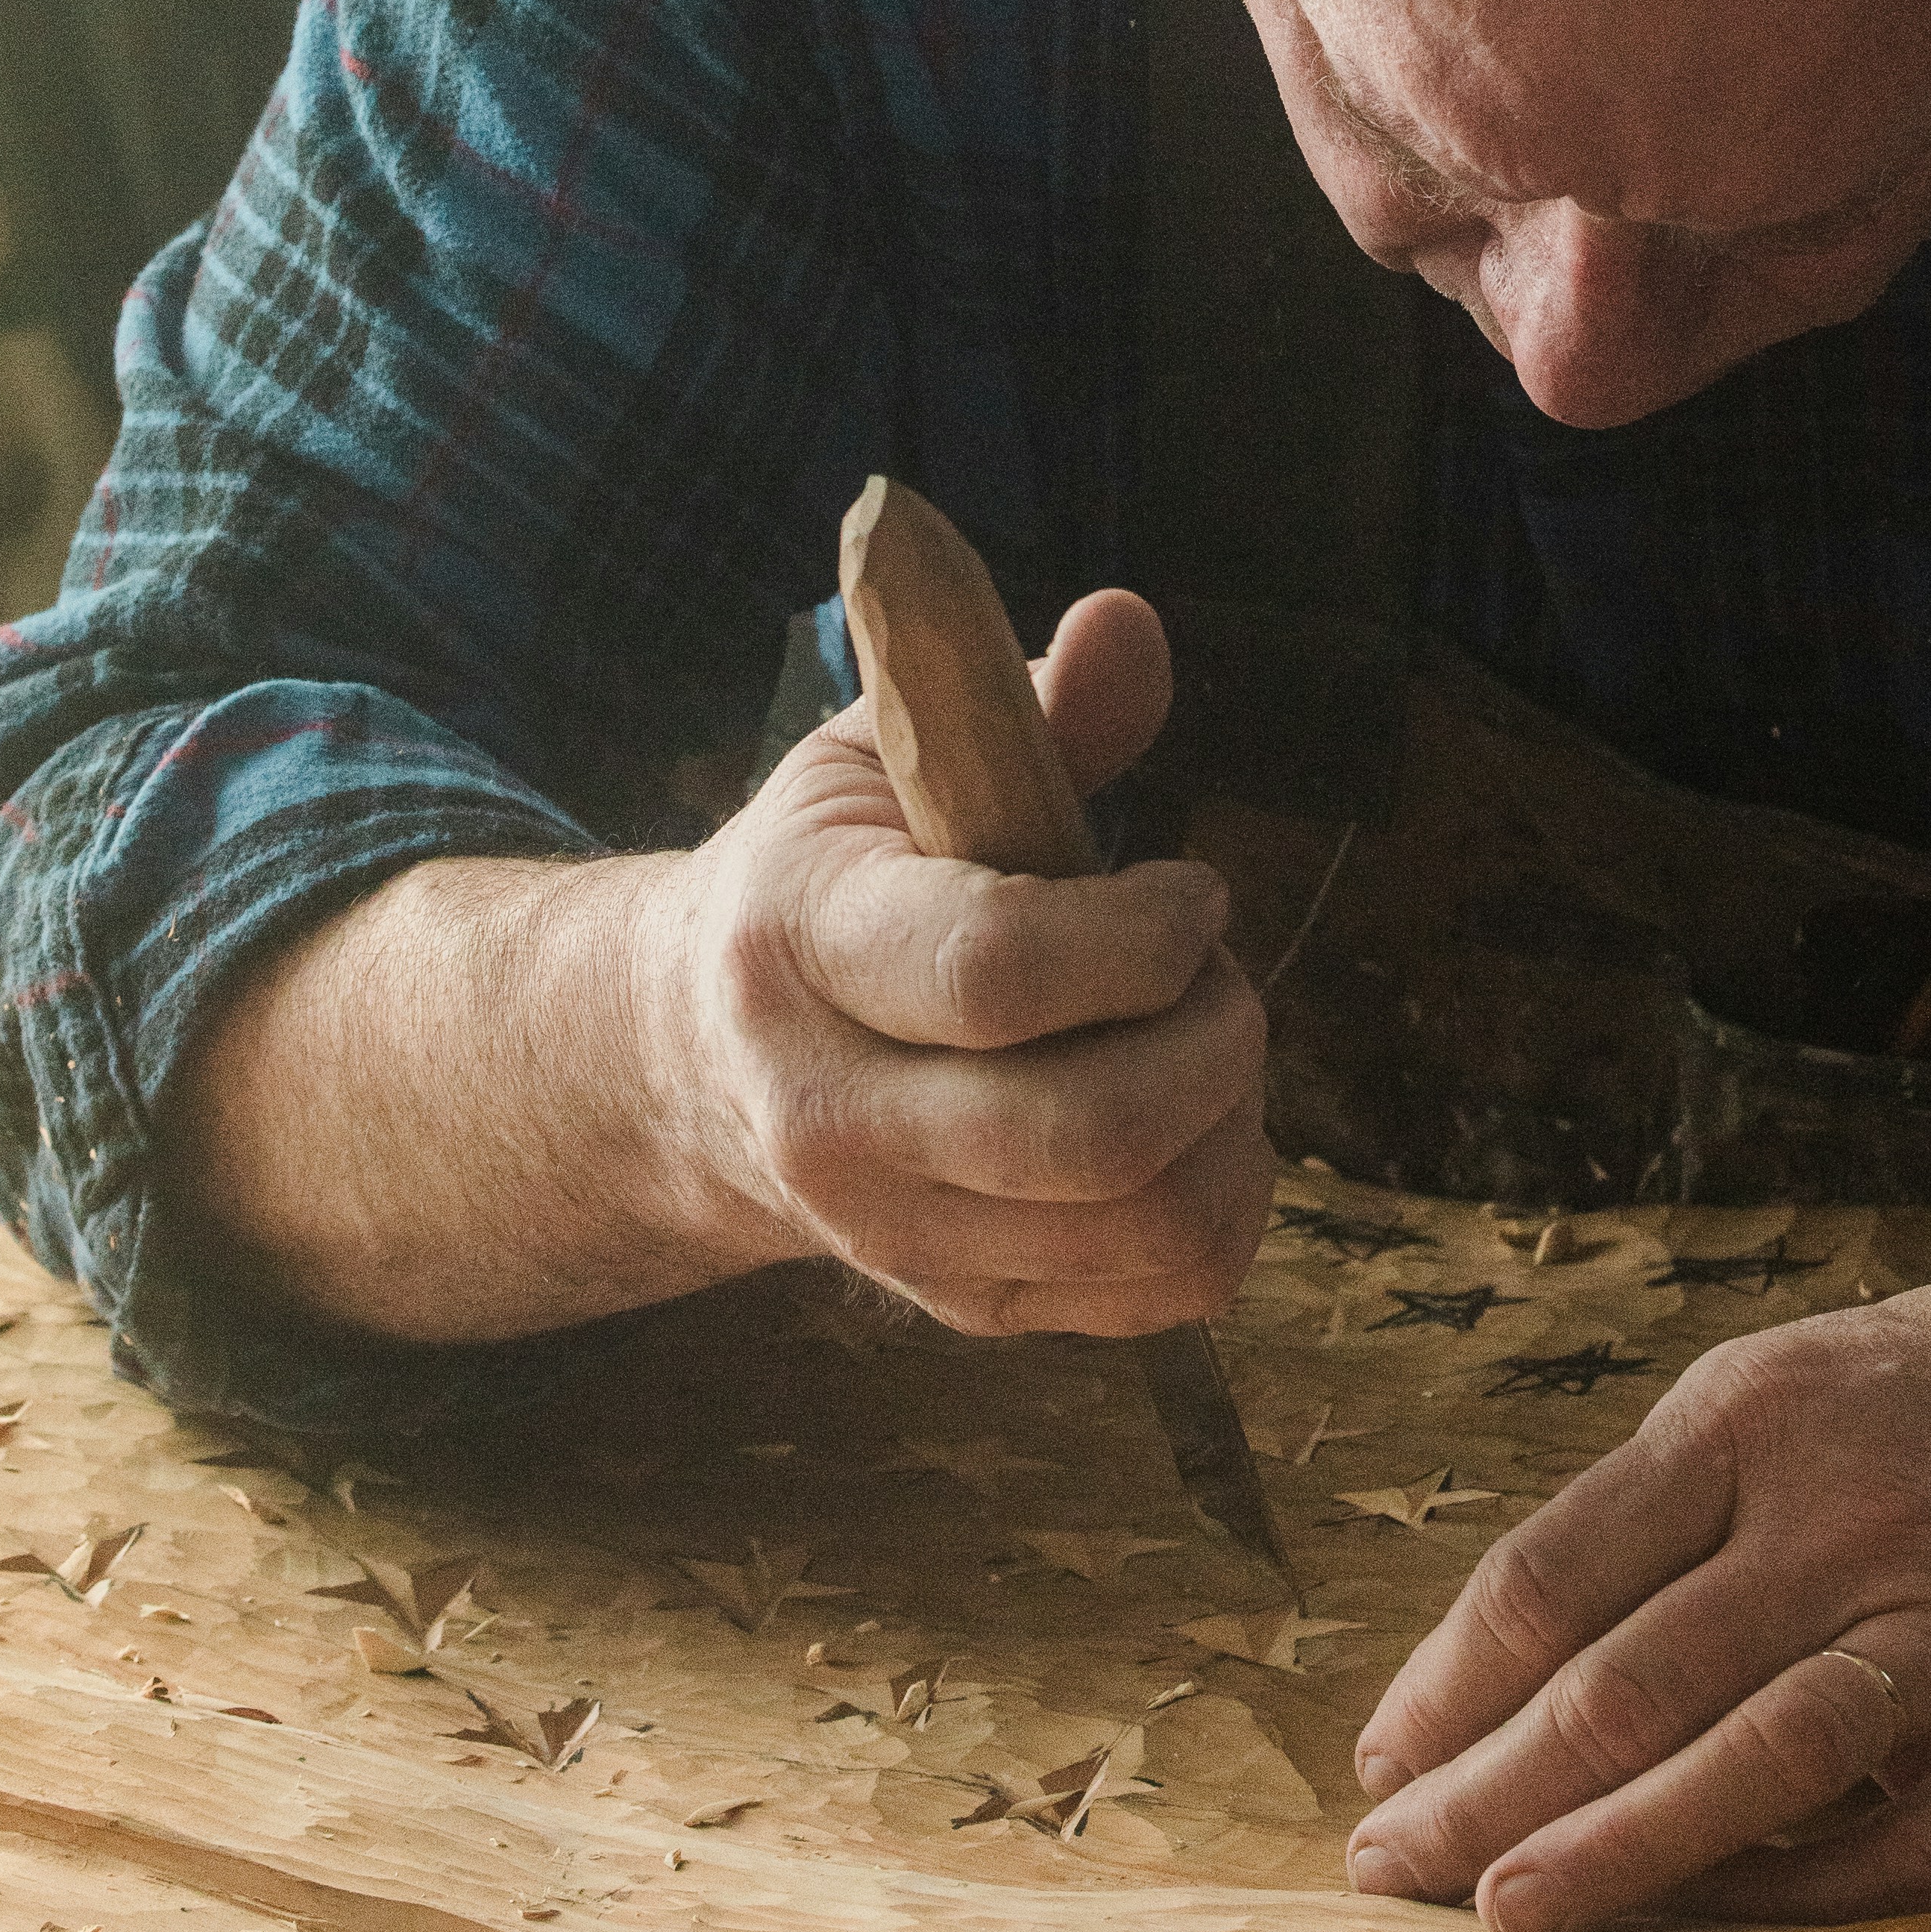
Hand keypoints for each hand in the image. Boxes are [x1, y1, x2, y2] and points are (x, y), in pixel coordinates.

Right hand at [656, 586, 1271, 1342]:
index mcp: (804, 946)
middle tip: (1209, 971)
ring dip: (1234, 1122)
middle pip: (1090, 1132)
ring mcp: (895, 1235)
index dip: (1143, 930)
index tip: (1188, 890)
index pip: (994, 971)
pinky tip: (1190, 1122)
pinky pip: (1163, 1290)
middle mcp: (832, 1118)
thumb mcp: (883, 754)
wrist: (696, 1058)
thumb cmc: (830, 875)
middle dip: (1215, 1035)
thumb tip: (1128, 625)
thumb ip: (1020, 699)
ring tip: (1200, 1039)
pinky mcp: (963, 1306)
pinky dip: (1226, 1206)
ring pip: (1147, 1225)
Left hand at [1343, 1248, 1930, 1931]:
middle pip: (1627, 1680)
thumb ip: (1659, 1514)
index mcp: (1760, 1416)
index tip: (1380, 1765)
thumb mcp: (1789, 1384)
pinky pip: (1899, 1855)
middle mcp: (1850, 1519)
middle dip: (1485, 1788)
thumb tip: (1493, 1676)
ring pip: (1752, 1765)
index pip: (1556, 1572)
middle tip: (1384, 1870)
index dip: (1447, 1685)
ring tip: (1501, 1914)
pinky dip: (1792, 1901)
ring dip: (1613, 1853)